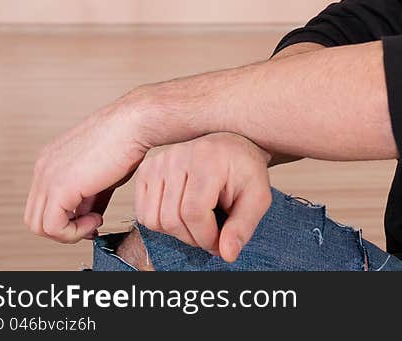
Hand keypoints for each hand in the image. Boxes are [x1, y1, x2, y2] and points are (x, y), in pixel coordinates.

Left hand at [24, 96, 149, 243]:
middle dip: (65, 228)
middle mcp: (44, 167)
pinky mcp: (60, 187)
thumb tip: (87, 217)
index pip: (43, 202)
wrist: (136, 123)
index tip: (92, 218)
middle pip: (35, 217)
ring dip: (69, 232)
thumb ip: (89, 196)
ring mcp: (48, 177)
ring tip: (95, 221)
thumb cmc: (128, 139)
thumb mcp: (102, 173)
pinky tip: (96, 219)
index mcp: (51, 160)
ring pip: (39, 226)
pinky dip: (74, 233)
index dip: (66, 218)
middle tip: (92, 223)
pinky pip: (53, 227)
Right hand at [133, 132, 272, 262]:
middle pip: (171, 219)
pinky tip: (181, 214)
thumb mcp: (258, 196)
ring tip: (198, 222)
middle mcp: (178, 157)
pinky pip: (143, 212)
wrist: (232, 146)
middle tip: (211, 234)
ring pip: (153, 219)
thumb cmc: (245, 171)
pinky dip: (160, 223)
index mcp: (207, 159)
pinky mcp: (147, 170)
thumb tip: (227, 255)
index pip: (193, 212)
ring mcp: (159, 162)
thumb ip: (243, 226)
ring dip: (176, 232)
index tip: (220, 242)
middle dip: (193, 238)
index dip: (206, 237)